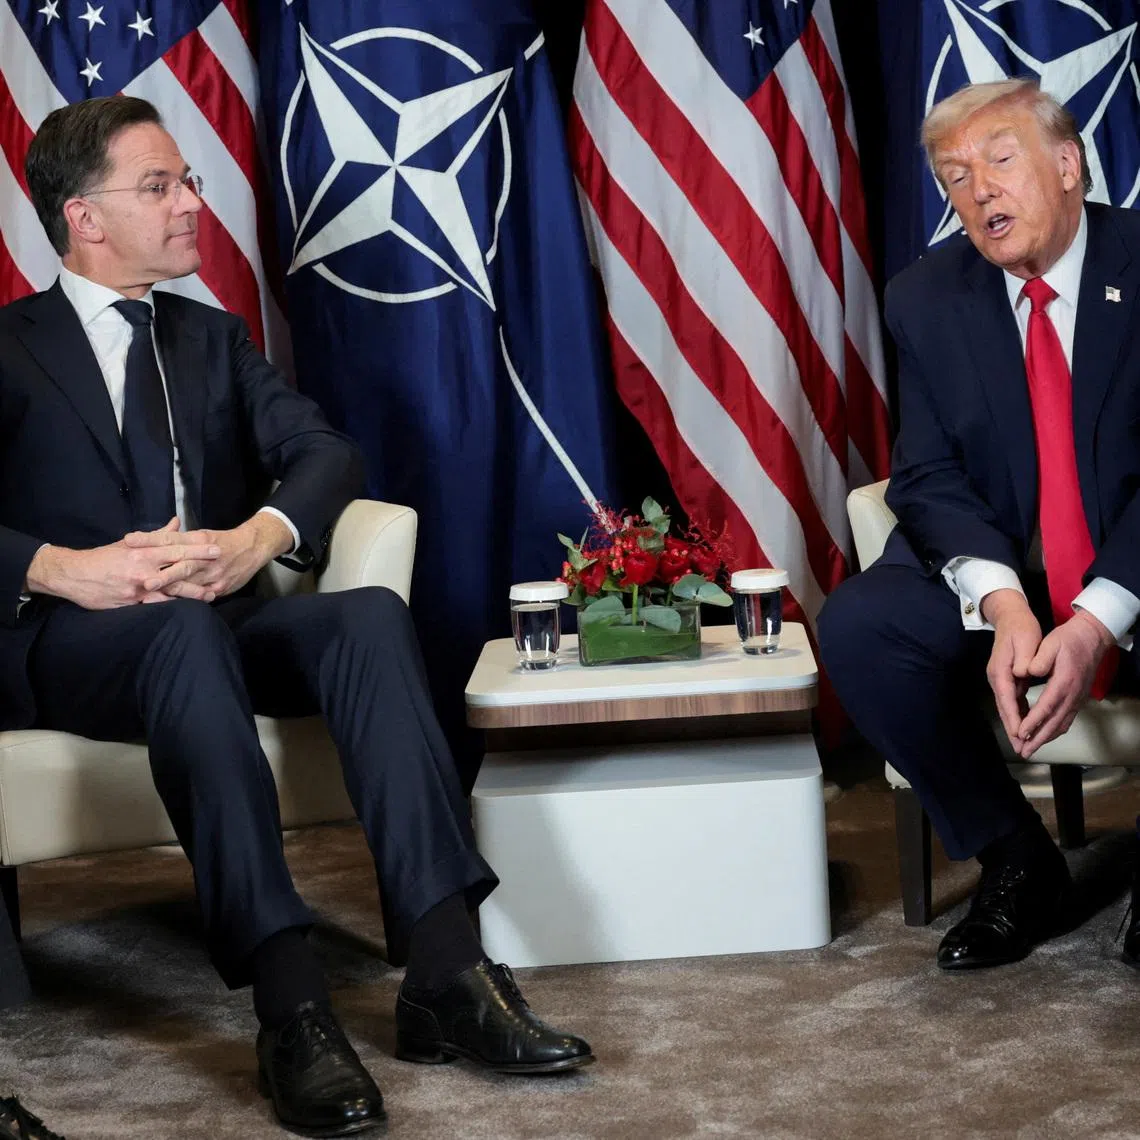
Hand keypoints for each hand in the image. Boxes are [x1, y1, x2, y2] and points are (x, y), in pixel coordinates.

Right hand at [26, 518, 221, 609]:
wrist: (74, 574)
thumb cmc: (103, 557)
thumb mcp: (130, 543)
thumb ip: (157, 536)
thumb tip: (176, 523)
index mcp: (143, 553)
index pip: (176, 549)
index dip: (198, 550)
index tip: (216, 549)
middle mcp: (143, 570)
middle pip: (178, 571)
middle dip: (201, 574)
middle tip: (221, 574)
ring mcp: (138, 588)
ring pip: (170, 592)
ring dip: (191, 594)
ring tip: (210, 596)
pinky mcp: (131, 603)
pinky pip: (155, 606)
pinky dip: (171, 607)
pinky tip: (186, 611)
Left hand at [125, 513, 292, 599]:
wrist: (254, 547)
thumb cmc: (223, 541)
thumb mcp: (201, 535)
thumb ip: (179, 538)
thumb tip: (156, 535)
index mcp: (198, 540)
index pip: (170, 539)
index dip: (150, 540)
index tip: (128, 540)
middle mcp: (205, 557)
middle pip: (180, 565)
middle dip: (161, 573)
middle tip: (143, 580)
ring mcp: (213, 575)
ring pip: (189, 583)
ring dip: (169, 589)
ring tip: (151, 594)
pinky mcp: (219, 588)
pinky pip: (200, 596)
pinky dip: (186, 600)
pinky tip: (169, 606)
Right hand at [982, 588, 1041, 752]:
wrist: (1010, 617)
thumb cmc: (1020, 627)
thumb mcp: (1025, 639)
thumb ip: (1023, 658)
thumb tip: (1023, 673)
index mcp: (1001, 670)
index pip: (1007, 698)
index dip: (1013, 717)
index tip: (1020, 734)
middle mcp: (997, 677)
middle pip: (1004, 707)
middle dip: (1012, 728)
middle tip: (1022, 748)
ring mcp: (1000, 678)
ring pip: (1008, 706)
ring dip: (1015, 724)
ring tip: (1024, 743)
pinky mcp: (1007, 678)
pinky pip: (1012, 700)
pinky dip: (1018, 714)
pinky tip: (1025, 725)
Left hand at [1014, 610, 1114, 758]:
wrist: (1092, 638)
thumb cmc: (1068, 640)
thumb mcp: (1050, 644)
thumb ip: (1039, 659)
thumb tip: (1027, 672)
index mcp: (1063, 682)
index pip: (1046, 706)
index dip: (1033, 722)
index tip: (1020, 733)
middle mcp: (1072, 695)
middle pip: (1055, 723)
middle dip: (1038, 739)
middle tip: (1023, 752)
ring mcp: (1077, 698)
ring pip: (1062, 724)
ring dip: (1046, 739)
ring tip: (1030, 750)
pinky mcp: (1078, 699)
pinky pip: (1066, 720)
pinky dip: (1054, 731)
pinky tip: (1044, 736)